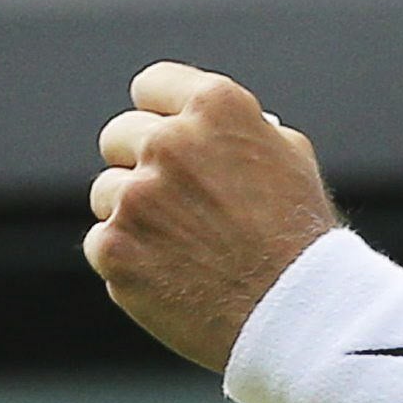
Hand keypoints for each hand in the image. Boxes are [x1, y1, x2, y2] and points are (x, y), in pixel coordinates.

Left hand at [86, 63, 336, 368]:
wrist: (298, 316)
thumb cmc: (302, 242)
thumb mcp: (289, 161)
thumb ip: (238, 133)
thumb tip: (203, 130)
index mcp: (215, 107)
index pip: (152, 85)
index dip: (159, 114)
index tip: (163, 138)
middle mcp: (169, 142)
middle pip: (119, 136)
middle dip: (140, 164)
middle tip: (172, 204)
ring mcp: (136, 196)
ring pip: (107, 192)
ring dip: (132, 216)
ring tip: (181, 250)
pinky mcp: (114, 248)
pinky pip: (101, 243)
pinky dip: (128, 262)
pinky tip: (170, 278)